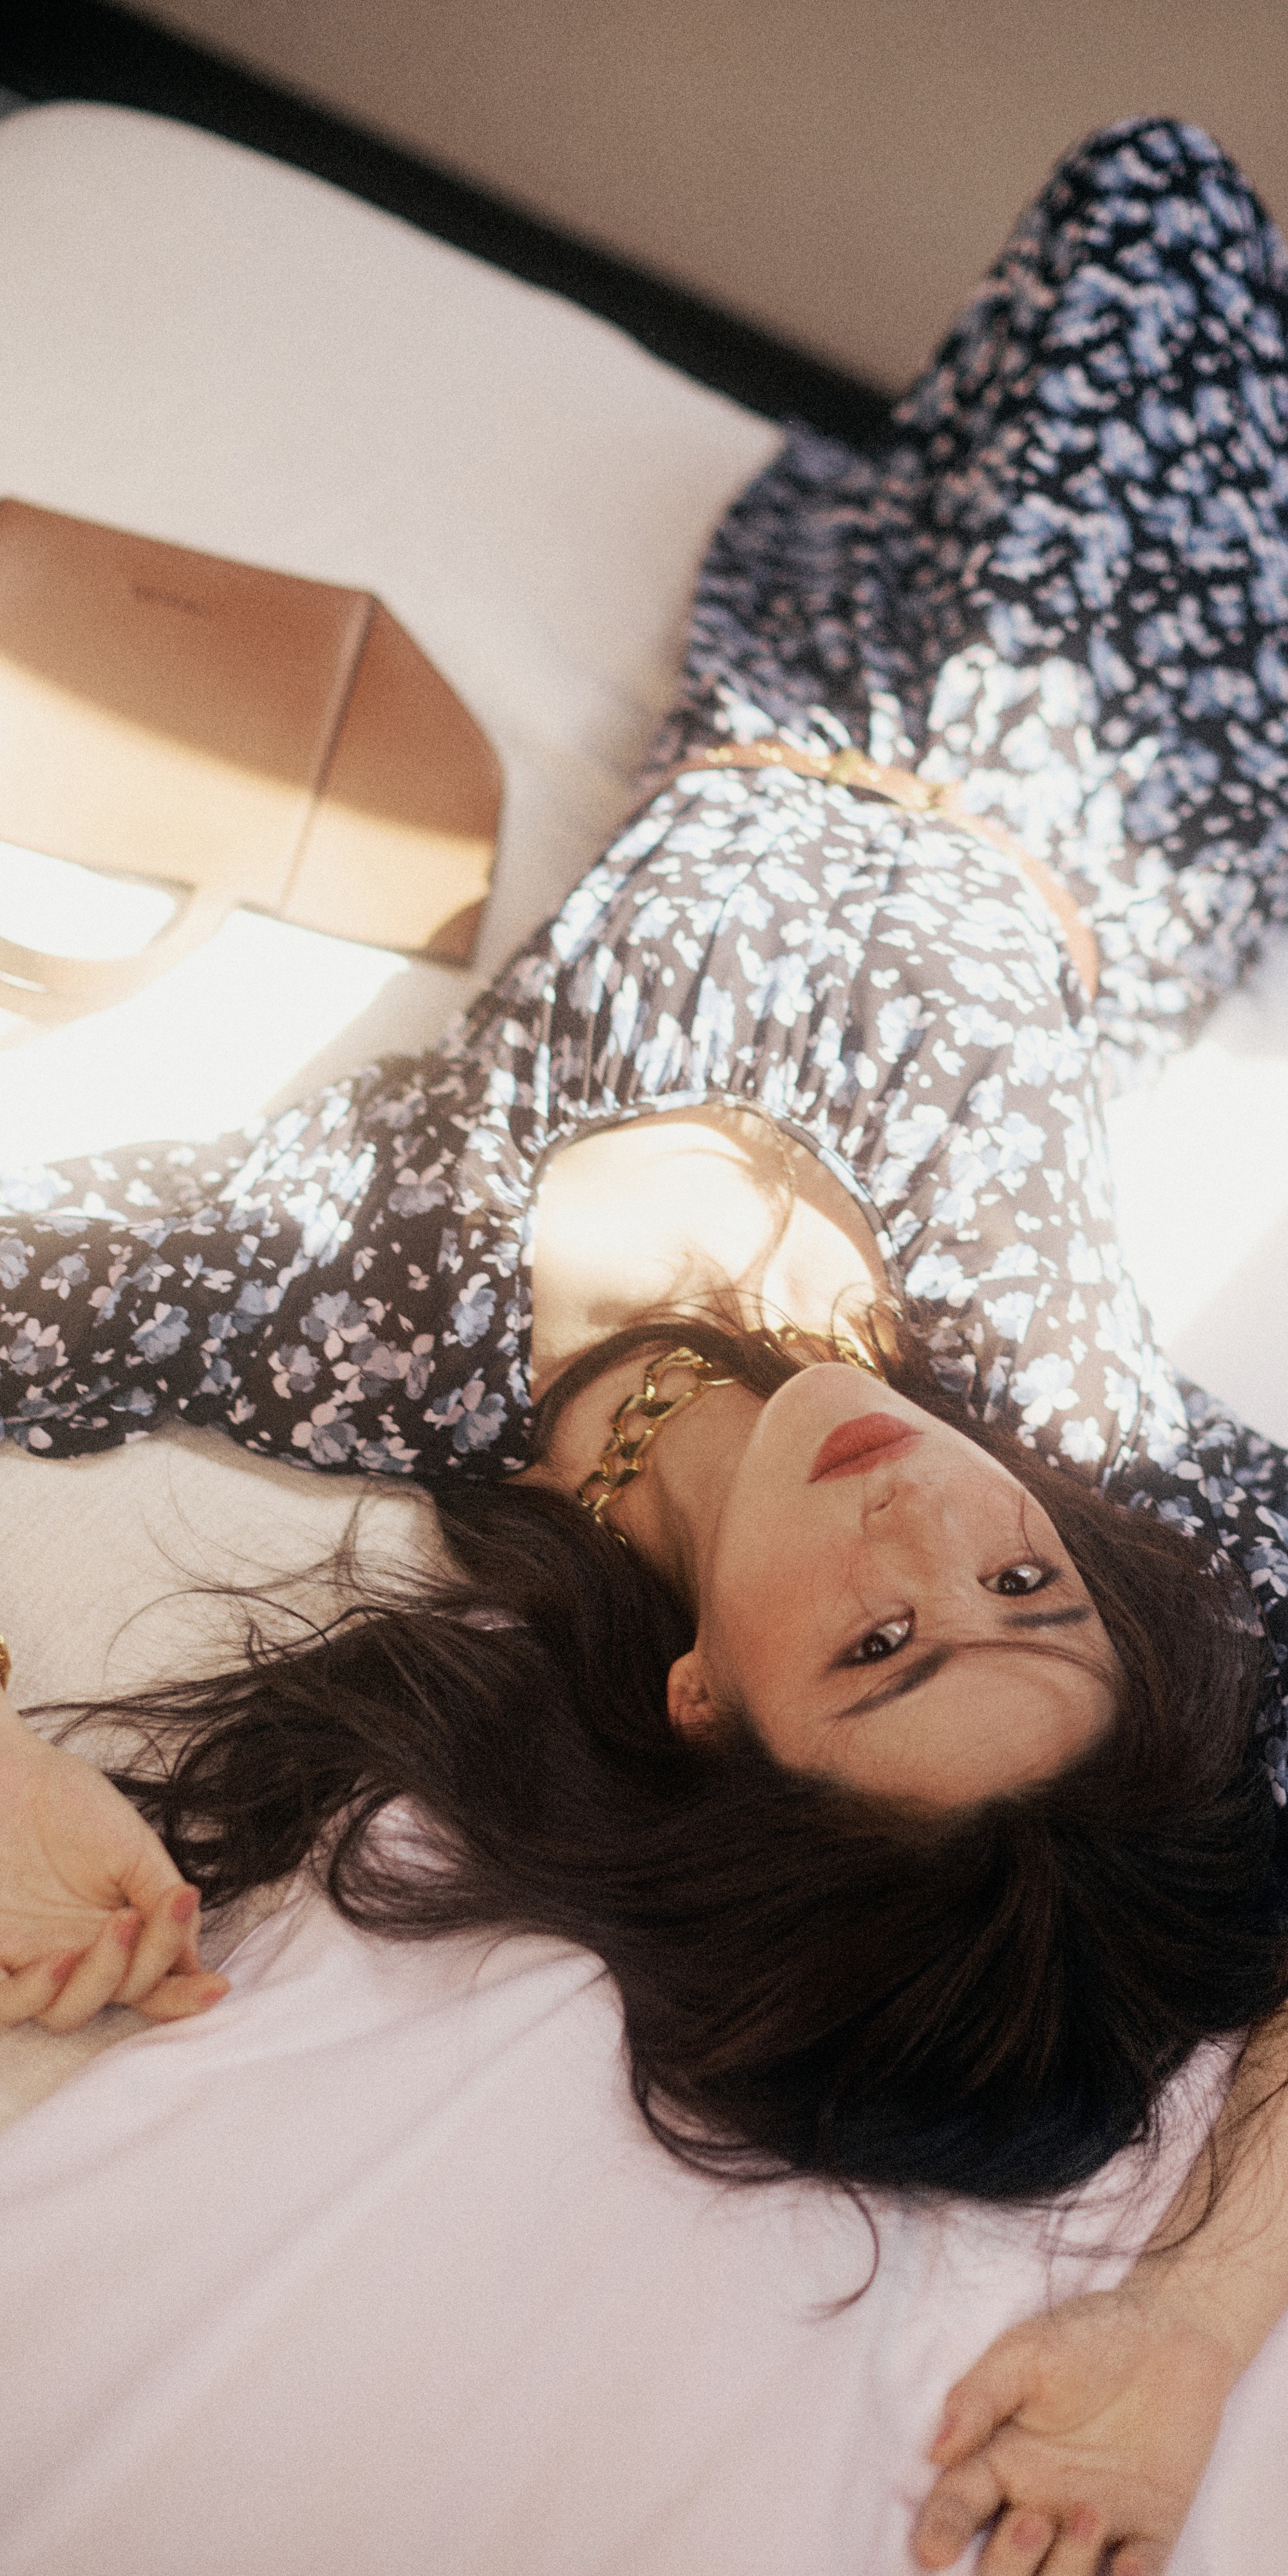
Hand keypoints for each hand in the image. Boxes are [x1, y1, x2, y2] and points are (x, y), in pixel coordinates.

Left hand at [0, 1694, 228, 2029]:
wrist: (12, 1773)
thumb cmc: (70, 1803)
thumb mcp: (134, 1848)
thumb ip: (163, 1900)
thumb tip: (193, 1959)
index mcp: (115, 1933)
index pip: (152, 1983)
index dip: (184, 1996)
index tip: (218, 1987)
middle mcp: (75, 1954)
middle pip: (115, 2000)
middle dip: (142, 1970)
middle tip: (139, 1915)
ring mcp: (30, 1958)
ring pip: (64, 2014)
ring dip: (97, 1982)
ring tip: (114, 1926)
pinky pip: (7, 2004)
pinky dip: (35, 1993)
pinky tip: (58, 1959)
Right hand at [911, 2278, 1236, 2574]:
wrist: (1172, 2331)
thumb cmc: (1088, 2336)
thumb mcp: (1026, 2354)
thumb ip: (981, 2397)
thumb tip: (936, 2450)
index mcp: (1000, 2461)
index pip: (958, 2506)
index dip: (942, 2531)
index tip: (933, 2552)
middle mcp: (1039, 2504)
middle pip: (1003, 2565)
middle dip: (1008, 2562)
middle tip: (1030, 2521)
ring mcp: (1093, 2524)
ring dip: (1069, 2569)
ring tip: (1091, 2512)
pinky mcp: (1149, 2530)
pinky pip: (1137, 2574)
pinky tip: (1131, 2561)